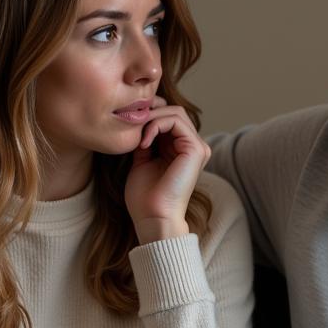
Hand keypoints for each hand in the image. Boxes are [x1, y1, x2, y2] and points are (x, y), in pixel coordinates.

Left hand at [124, 105, 209, 244]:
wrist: (153, 216)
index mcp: (183, 150)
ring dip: (151, 118)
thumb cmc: (145, 197)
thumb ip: (145, 140)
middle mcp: (194, 147)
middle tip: (131, 125)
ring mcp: (198, 147)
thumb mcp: (142, 160)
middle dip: (150, 112)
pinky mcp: (196, 149)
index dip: (149, 115)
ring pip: (175, 112)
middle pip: (174, 111)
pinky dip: (155, 125)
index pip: (169, 117)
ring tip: (137, 136)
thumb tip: (139, 121)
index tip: (129, 126)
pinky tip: (144, 142)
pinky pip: (175, 121)